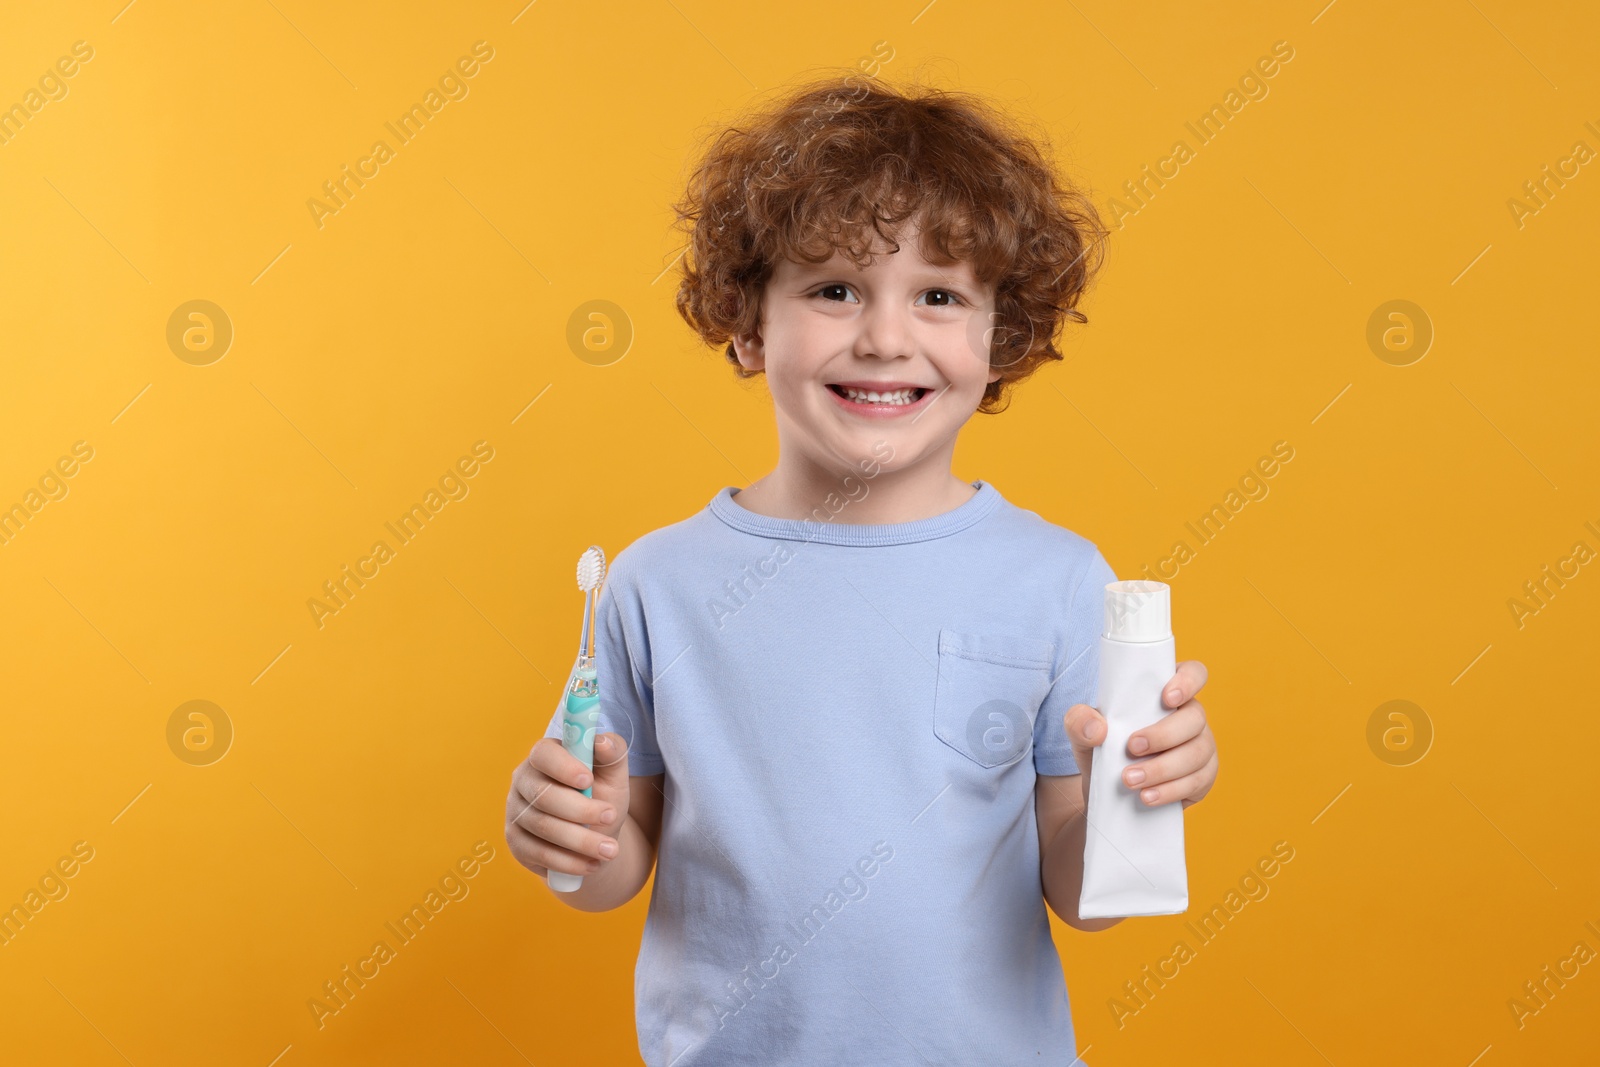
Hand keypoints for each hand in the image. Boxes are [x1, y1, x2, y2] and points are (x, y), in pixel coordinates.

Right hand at [505, 732, 631, 880]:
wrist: (594, 836)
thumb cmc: (601, 795)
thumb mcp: (614, 774)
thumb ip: (612, 752)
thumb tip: (602, 741)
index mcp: (545, 756)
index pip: (543, 754)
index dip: (563, 766)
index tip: (588, 780)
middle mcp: (523, 782)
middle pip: (543, 795)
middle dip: (580, 809)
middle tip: (611, 816)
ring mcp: (516, 813)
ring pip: (543, 827)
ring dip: (580, 840)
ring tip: (610, 849)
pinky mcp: (517, 844)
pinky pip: (540, 854)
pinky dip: (569, 862)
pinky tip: (593, 864)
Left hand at [1063, 660, 1217, 809]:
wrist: (1108, 790)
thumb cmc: (1102, 746)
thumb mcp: (1082, 731)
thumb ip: (1079, 720)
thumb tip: (1096, 728)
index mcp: (1167, 692)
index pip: (1194, 673)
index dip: (1188, 681)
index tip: (1167, 698)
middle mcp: (1190, 716)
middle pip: (1195, 718)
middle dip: (1164, 735)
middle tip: (1132, 747)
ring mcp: (1201, 747)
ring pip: (1197, 753)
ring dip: (1162, 768)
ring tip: (1129, 780)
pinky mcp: (1202, 778)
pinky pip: (1197, 782)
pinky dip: (1170, 790)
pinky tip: (1147, 796)